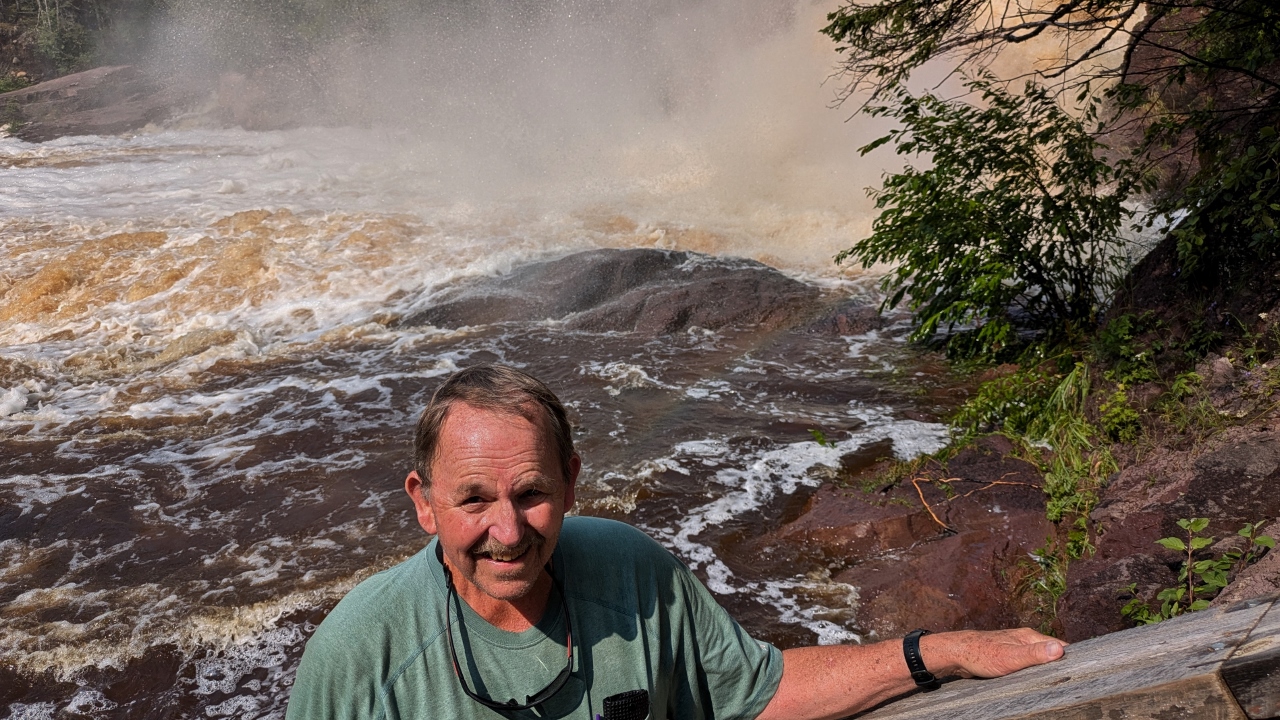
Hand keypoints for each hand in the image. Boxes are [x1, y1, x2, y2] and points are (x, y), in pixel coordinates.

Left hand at [922, 628, 1066, 678]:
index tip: (1082, 672)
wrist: (956, 654)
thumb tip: (1059, 649)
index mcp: (1030, 636)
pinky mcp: (1010, 656)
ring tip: (1058, 683)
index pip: (1061, 646)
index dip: (1072, 658)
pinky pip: (1028, 665)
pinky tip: (1036, 681)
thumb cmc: (980, 653)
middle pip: (1052, 653)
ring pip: (1040, 660)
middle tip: (1071, 681)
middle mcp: (1025, 640)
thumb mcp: (1010, 656)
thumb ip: (1034, 654)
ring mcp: (1017, 647)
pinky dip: (1035, 672)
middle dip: (1061, 665)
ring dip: (1048, 670)